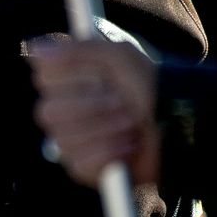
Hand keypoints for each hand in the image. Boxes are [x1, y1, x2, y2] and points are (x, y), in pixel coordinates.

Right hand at [27, 40, 159, 186]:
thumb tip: (37, 49)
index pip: (43, 76)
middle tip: (121, 103)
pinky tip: (128, 145)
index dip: (71, 77)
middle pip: (48, 111)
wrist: (178, 124)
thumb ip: (79, 50)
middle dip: (91, 108)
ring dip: (105, 130)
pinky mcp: (83, 166)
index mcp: (65, 78)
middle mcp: (61, 107)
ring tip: (130, 124)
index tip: (99, 76)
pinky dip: (109, 154)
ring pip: (63, 138)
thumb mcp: (120, 57)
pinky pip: (80, 163)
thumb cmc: (149, 86)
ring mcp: (69, 139)